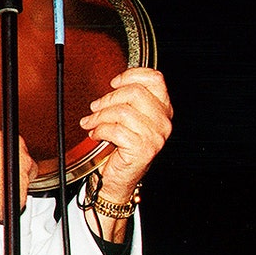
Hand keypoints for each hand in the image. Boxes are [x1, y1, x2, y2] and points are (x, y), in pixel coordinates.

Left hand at [79, 67, 172, 203]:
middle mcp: (163, 122)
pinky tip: (96, 134)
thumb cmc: (122, 147)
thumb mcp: (129, 118)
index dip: (131, 75)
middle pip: (135, 92)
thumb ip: (128, 99)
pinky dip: (100, 130)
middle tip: (95, 107)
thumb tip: (114, 83)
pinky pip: (115, 130)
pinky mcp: (142, 148)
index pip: (155, 79)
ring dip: (100, 116)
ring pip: (122, 111)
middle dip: (108, 98)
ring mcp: (155, 136)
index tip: (114, 82)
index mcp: (163, 110)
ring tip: (91, 122)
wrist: (119, 179)